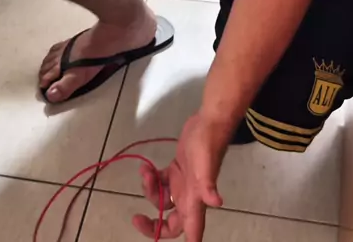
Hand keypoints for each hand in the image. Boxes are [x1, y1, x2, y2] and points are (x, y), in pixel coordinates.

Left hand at [133, 113, 226, 239]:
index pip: (191, 234)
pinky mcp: (177, 169)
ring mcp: (182, 183)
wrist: (209, 123)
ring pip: (162, 200)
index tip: (160, 241)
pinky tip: (146, 168)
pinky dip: (152, 179)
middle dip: (153, 224)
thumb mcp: (206, 166)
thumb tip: (217, 202)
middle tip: (136, 217)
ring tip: (146, 173)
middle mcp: (189, 198)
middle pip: (170, 223)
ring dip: (150, 191)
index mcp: (195, 203)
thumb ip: (208, 185)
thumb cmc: (207, 146)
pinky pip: (161, 182)